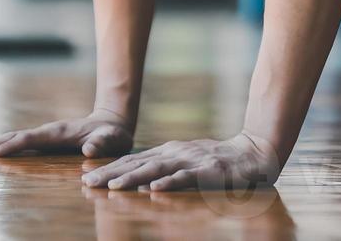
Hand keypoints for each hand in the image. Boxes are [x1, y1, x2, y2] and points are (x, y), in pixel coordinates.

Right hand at [0, 108, 134, 157]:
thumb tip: (88, 150)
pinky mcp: (45, 141)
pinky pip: (20, 144)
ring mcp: (44, 136)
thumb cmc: (112, 135)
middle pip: (14, 135)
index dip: (13, 146)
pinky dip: (3, 147)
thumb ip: (101, 143)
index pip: (30, 139)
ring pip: (14, 138)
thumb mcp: (112, 140)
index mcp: (58, 132)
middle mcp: (47, 132)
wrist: (112, 123)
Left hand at [80, 131, 282, 191]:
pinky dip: (169, 183)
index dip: (108, 168)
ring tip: (113, 185)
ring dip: (133, 178)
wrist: (253, 154)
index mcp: (167, 151)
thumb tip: (141, 186)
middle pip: (137, 163)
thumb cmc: (216, 163)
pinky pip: (186, 177)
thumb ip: (164, 172)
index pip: (132, 160)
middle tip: (88, 182)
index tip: (86, 178)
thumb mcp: (186, 164)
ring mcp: (191, 160)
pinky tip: (155, 190)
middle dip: (111, 173)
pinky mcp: (208, 170)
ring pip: (157, 169)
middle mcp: (175, 152)